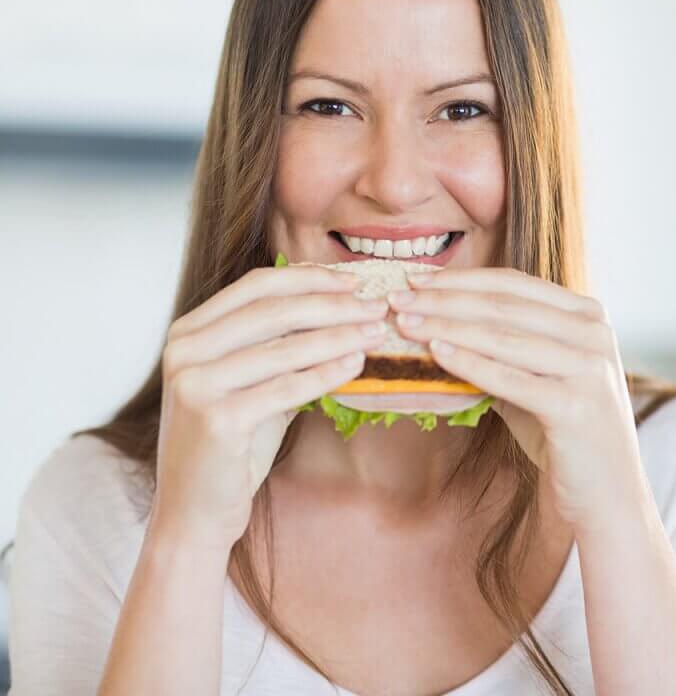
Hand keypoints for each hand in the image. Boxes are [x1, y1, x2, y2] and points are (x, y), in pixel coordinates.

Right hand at [150, 262, 389, 551]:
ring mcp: (195, 384)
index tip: (354, 280)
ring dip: (339, 336)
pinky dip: (326, 372)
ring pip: (283, 348)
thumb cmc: (233, 445)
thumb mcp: (253, 384)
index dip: (309, 278)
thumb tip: (344, 308)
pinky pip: (286, 388)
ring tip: (377, 333)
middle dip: (333, 305)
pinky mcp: (215, 419)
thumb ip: (281, 347)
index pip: (256, 286)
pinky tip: (357, 364)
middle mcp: (185, 351)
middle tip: (377, 305)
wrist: (197, 512)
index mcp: (189, 332)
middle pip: (273, 311)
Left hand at [388, 268, 643, 529]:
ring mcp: (589, 367)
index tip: (414, 278)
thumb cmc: (563, 434)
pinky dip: (468, 362)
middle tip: (396, 297)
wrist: (606, 494)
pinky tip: (435, 353)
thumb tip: (433, 324)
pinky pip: (509, 378)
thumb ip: (499, 350)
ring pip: (503, 336)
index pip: (514, 283)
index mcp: (588, 315)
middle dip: (444, 298)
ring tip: (405, 322)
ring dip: (447, 326)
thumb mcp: (534, 379)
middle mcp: (595, 333)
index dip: (460, 278)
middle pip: (504, 304)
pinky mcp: (576, 405)